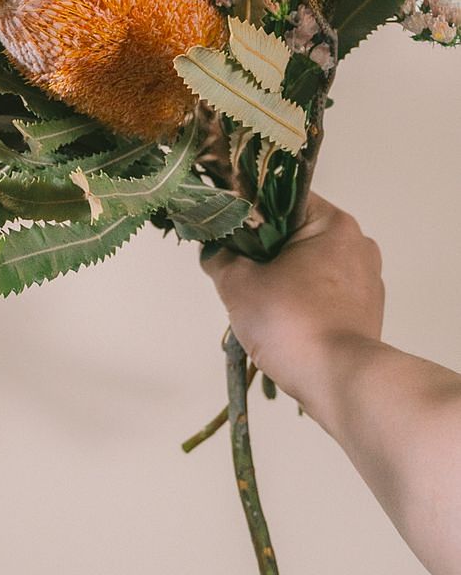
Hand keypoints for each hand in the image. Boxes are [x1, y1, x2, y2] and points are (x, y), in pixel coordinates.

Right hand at [202, 194, 384, 410]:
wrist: (340, 382)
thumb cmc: (291, 322)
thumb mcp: (238, 284)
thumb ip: (220, 257)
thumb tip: (213, 251)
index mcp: (334, 223)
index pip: (283, 200)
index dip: (250, 214)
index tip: (228, 233)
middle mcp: (359, 244)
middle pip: (298, 234)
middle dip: (266, 251)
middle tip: (239, 271)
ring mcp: (369, 281)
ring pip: (312, 265)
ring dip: (284, 278)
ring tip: (260, 302)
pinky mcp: (369, 313)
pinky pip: (327, 294)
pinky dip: (305, 301)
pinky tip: (284, 322)